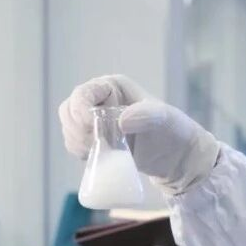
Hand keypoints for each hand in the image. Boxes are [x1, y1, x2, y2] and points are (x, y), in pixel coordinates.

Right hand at [59, 75, 221, 193]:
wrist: (176, 158)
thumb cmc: (173, 131)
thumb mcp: (164, 119)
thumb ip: (146, 116)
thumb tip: (121, 121)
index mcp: (112, 87)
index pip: (82, 93)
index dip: (79, 110)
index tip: (92, 127)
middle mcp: (99, 100)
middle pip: (69, 111)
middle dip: (78, 130)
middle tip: (99, 144)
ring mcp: (94, 121)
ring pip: (69, 130)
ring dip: (79, 143)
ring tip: (105, 151)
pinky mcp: (94, 141)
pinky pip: (75, 145)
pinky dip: (82, 153)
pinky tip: (100, 158)